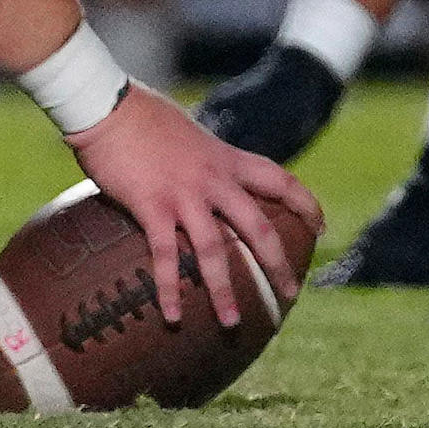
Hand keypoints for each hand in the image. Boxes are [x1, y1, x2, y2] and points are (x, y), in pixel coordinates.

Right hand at [67, 84, 321, 330]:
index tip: (321, 226)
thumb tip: (205, 169)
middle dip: (278, 263)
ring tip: (232, 323)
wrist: (107, 105)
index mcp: (225, 158)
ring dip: (224, 290)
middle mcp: (212, 178)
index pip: (279, 179)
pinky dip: (170, 288)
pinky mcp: (151, 206)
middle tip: (291, 294)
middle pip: (258, 226)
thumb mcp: (188, 132)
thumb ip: (203, 156)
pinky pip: (165, 255)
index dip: (305, 203)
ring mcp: (183, 194)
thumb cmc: (141, 114)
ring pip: (214, 250)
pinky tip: (173, 315)